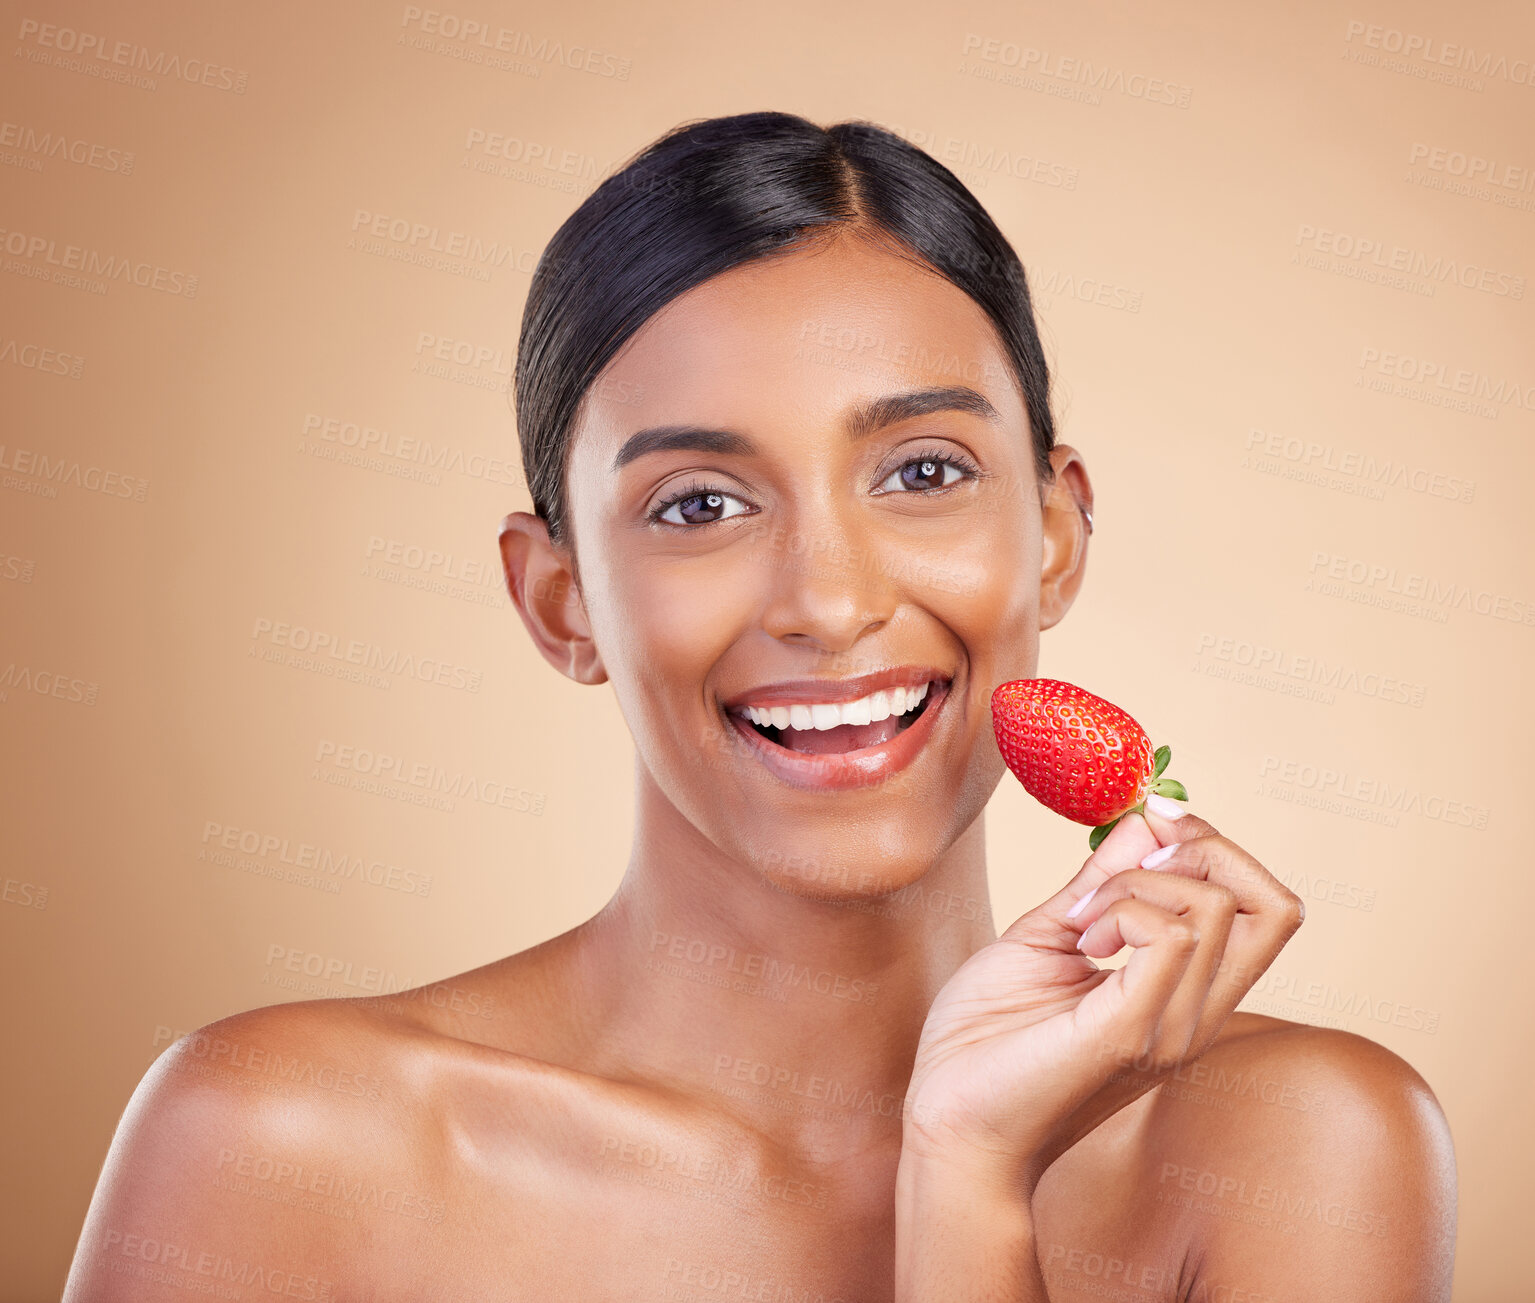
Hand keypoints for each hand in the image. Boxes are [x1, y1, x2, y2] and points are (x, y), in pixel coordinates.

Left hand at [902, 801, 1304, 1192]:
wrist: (947, 1122)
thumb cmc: (989, 1038)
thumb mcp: (1052, 934)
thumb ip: (1104, 882)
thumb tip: (1149, 819)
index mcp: (1188, 994)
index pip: (1271, 907)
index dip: (1217, 846)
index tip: (1148, 828)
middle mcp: (1197, 1016)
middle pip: (1277, 904)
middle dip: (1204, 848)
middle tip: (1122, 868)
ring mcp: (1170, 1028)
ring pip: (1214, 908)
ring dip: (1135, 882)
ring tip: (1082, 923)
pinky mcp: (1129, 1033)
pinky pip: (1168, 937)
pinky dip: (1120, 908)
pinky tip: (1080, 938)